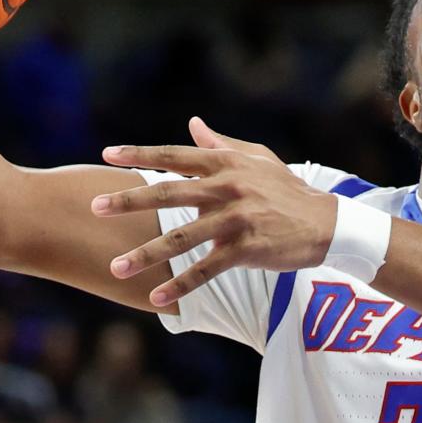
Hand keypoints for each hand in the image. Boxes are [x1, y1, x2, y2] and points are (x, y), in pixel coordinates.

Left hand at [91, 116, 336, 307]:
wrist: (326, 223)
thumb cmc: (286, 189)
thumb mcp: (257, 159)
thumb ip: (221, 144)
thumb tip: (192, 124)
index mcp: (226, 163)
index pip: (175, 156)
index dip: (140, 155)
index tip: (108, 154)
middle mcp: (227, 188)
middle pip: (169, 193)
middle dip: (129, 201)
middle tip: (95, 207)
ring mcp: (236, 219)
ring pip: (182, 238)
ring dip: (146, 254)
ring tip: (115, 267)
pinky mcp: (246, 249)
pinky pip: (205, 269)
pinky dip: (180, 285)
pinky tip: (156, 298)